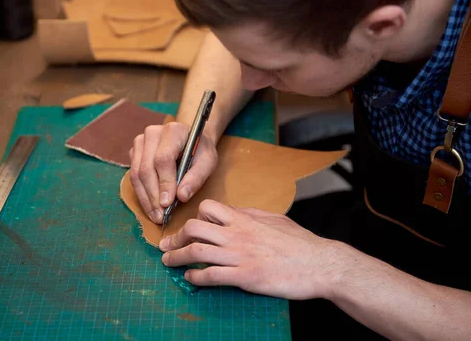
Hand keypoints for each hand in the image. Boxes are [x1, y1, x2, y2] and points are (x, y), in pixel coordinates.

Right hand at [129, 122, 217, 223]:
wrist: (190, 138)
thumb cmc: (200, 150)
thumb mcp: (208, 162)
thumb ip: (196, 178)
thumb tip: (181, 197)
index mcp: (173, 131)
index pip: (163, 159)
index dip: (164, 182)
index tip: (168, 203)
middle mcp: (152, 134)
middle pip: (146, 168)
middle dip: (153, 196)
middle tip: (161, 216)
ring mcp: (140, 142)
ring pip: (136, 174)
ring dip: (145, 198)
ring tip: (156, 216)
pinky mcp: (134, 152)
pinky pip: (133, 176)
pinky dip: (142, 194)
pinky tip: (151, 207)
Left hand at [159, 200, 343, 299]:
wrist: (320, 264)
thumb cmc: (300, 242)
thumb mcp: (274, 219)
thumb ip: (250, 215)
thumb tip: (232, 212)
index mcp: (244, 219)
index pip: (207, 209)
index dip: (194, 218)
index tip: (189, 228)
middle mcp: (238, 234)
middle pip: (194, 229)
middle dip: (175, 238)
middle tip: (166, 246)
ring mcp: (240, 256)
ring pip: (197, 252)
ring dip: (176, 258)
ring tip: (168, 263)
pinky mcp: (246, 277)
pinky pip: (212, 276)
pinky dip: (196, 277)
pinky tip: (190, 278)